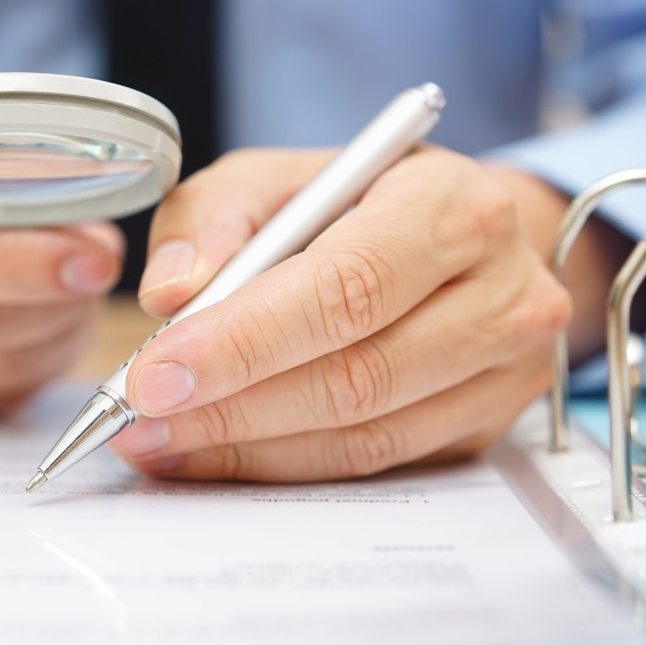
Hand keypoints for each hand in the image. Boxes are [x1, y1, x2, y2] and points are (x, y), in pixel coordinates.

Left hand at [108, 147, 615, 481]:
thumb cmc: (360, 201)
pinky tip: (217, 453)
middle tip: (139, 421)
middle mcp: (503, 292)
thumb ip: (212, 219)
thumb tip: (169, 296)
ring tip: (160, 442)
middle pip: (354, 377)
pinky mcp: (488, 425)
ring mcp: (507, 369)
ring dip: (247, 450)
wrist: (465, 235)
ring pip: (362, 435)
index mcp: (452, 207)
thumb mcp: (279, 178)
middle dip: (229, 408)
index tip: (154, 374)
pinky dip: (285, 466)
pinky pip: (376, 463)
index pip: (344, 288)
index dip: (242, 341)